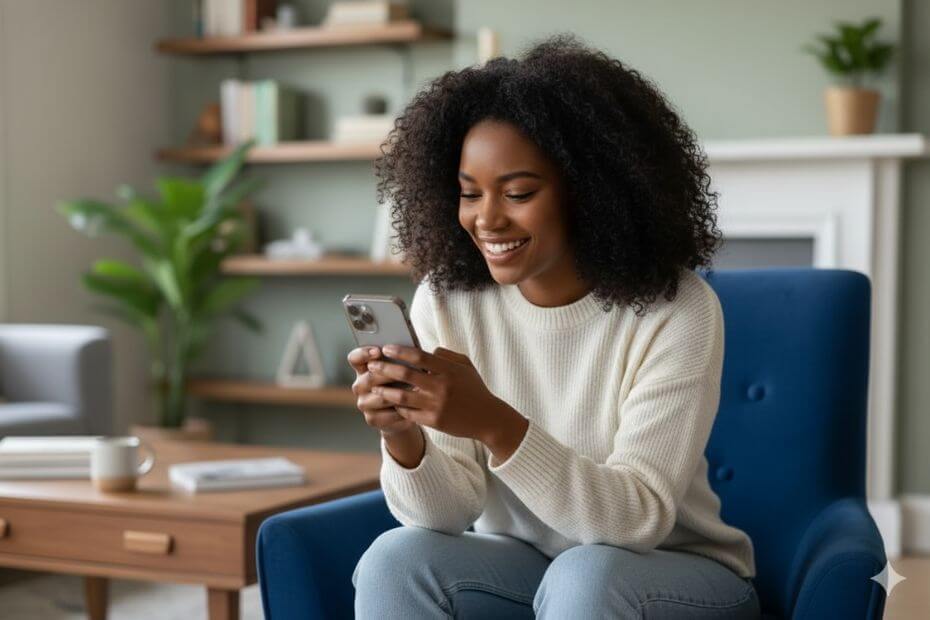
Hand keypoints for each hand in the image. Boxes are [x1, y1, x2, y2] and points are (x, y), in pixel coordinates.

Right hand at [347, 346, 417, 436]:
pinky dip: (402, 410)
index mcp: (363, 368)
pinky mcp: (372, 418)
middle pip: (368, 378)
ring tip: (415, 389)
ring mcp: (364, 403)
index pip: (355, 358)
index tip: (378, 351)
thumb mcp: (403, 367)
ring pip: (380, 397)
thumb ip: (402, 359)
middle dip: (388, 374)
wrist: (405, 411)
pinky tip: (414, 406)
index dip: (364, 353)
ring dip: (398, 394)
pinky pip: (387, 414)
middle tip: (405, 371)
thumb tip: (414, 349)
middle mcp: (359, 385)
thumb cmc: (404, 382)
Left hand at [367, 345, 527, 454]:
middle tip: (372, 366)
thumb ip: (446, 355)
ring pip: (402, 397)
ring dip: (385, 390)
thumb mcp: (466, 366)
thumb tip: (425, 350)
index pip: (419, 357)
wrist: (488, 418)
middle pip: (406, 375)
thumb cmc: (475, 389)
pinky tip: (389, 402)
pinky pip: (409, 413)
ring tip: (374, 386)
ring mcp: (437, 406)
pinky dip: (397, 407)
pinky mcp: (434, 421)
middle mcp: (441, 387)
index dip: (400, 351)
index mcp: (449, 370)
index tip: (386, 348)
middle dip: (385, 369)